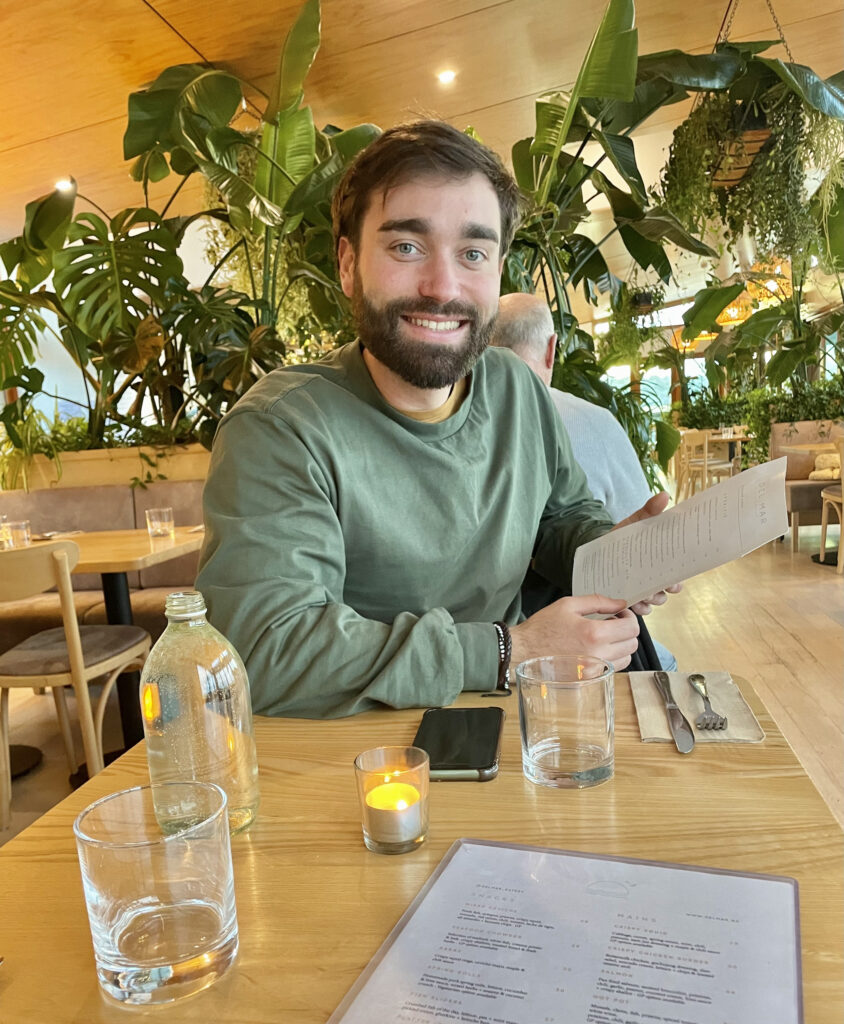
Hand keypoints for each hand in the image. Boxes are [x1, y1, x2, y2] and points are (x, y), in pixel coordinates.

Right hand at [510, 594, 639, 670]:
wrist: (523, 651)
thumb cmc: (542, 628)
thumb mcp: (568, 605)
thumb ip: (598, 601)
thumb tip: (620, 603)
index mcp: (594, 633)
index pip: (632, 628)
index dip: (629, 617)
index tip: (619, 614)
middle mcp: (597, 655)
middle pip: (632, 644)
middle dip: (626, 631)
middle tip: (612, 623)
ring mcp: (594, 671)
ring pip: (626, 658)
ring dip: (620, 645)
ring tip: (603, 637)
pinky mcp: (589, 680)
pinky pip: (612, 668)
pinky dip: (611, 658)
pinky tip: (596, 648)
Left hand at [611, 491, 683, 613]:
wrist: (597, 551)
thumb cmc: (621, 538)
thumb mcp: (633, 523)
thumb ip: (648, 512)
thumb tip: (664, 495)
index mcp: (660, 564)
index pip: (677, 576)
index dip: (677, 581)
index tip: (674, 582)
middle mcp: (654, 580)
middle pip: (666, 592)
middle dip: (662, 592)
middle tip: (656, 588)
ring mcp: (641, 590)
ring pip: (653, 602)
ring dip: (650, 600)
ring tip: (641, 595)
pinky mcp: (627, 598)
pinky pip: (638, 609)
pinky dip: (637, 608)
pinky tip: (630, 603)